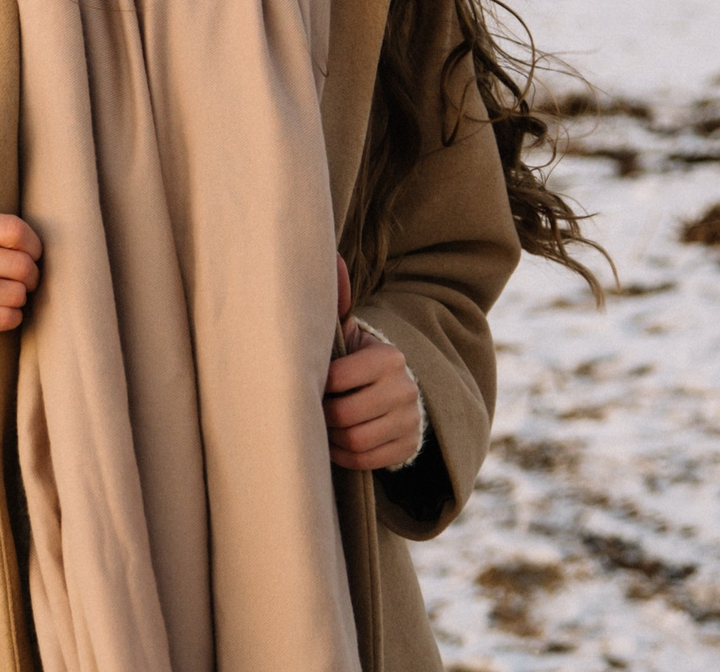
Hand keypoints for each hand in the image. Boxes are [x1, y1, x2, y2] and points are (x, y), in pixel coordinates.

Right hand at [0, 176, 43, 348]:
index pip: (15, 230)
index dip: (34, 244)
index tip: (32, 250)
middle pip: (20, 264)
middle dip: (31, 275)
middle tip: (24, 276)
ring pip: (14, 293)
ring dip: (21, 297)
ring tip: (10, 292)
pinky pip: (5, 318)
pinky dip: (12, 317)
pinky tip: (1, 310)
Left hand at [325, 255, 420, 469]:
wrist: (395, 390)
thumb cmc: (356, 358)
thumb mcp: (349, 332)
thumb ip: (338, 301)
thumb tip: (330, 257)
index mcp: (388, 357)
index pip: (336, 380)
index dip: (316, 386)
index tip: (309, 383)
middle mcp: (405, 389)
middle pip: (345, 415)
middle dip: (321, 415)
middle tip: (310, 408)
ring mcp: (410, 421)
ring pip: (355, 441)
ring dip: (330, 438)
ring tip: (321, 425)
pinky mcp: (408, 447)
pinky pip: (367, 461)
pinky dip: (344, 456)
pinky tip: (335, 442)